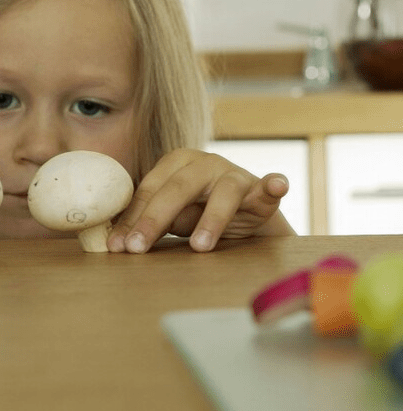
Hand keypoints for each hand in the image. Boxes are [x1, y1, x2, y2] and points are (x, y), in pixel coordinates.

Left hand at [106, 149, 295, 252]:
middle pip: (178, 187)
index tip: (118, 246)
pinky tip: (276, 186)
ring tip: (200, 246)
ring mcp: (236, 174)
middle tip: (138, 248)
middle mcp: (206, 162)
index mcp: (176, 162)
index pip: (150, 189)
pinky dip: (274, 185)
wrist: (246, 216)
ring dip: (212, 219)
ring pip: (224, 192)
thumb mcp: (173, 217)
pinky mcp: (262, 189)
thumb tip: (121, 243)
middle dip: (155, 219)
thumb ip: (153, 223)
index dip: (133, 218)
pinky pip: (269, 186)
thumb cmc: (201, 213)